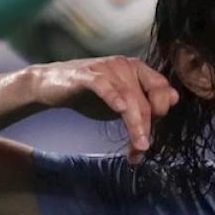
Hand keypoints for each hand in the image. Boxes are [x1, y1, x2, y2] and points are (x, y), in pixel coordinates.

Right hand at [31, 56, 177, 163]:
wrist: (52, 85)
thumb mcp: (122, 106)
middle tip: (142, 149)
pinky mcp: (86, 74)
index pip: (162, 90)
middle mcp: (126, 65)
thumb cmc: (91, 96)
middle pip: (145, 100)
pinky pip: (103, 85)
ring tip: (139, 145)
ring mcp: (106, 68)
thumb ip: (143, 112)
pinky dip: (113, 97)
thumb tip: (161, 126)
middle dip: (146, 128)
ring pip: (129, 98)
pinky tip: (120, 109)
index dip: (163, 113)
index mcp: (139, 70)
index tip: (153, 136)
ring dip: (135, 124)